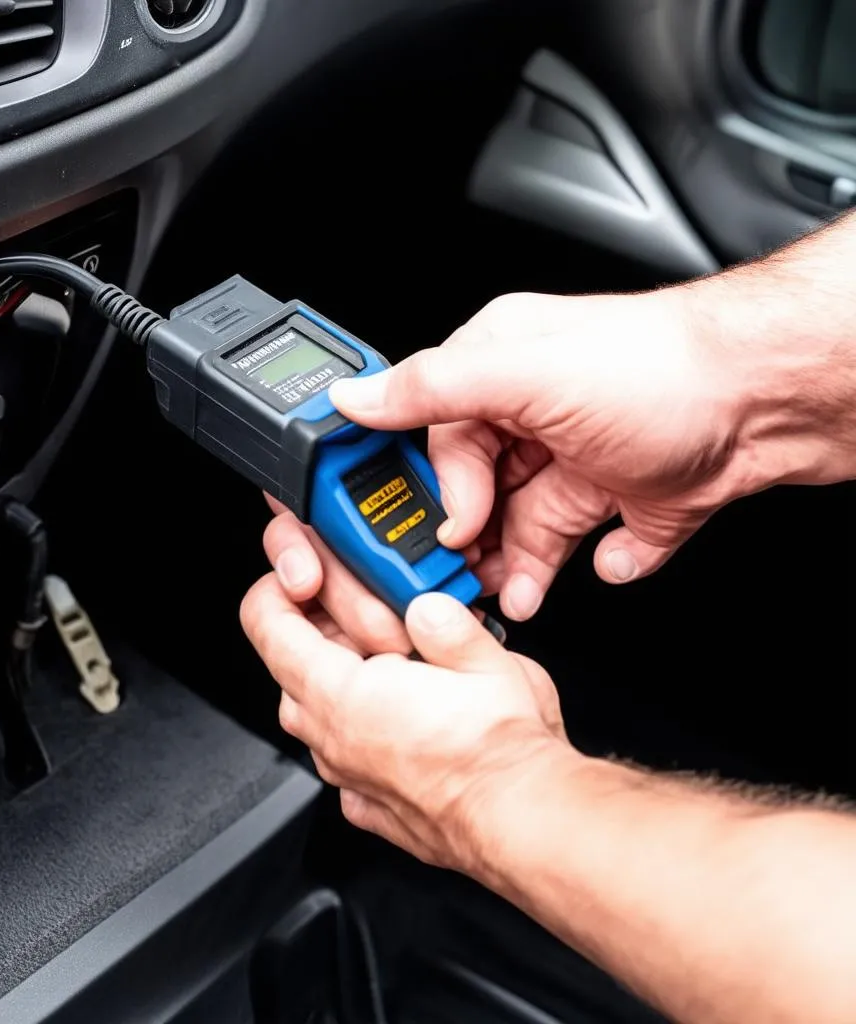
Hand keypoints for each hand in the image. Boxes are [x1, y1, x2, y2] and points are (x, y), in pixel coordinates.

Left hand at [239, 577, 573, 871]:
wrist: (525, 817)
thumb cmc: (499, 746)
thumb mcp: (476, 648)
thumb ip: (440, 619)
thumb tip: (425, 608)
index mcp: (339, 693)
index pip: (267, 627)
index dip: (274, 591)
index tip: (295, 577)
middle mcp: (332, 738)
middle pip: (290, 669)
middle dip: (321, 635)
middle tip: (369, 615)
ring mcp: (349, 776)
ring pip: (318, 714)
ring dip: (344, 683)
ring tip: (397, 665)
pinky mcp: (372, 806)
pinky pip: (349, 757)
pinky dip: (366, 730)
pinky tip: (406, 718)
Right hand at [328, 289, 749, 620]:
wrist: (777, 397)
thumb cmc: (662, 370)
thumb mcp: (528, 372)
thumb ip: (434, 389)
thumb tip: (353, 397)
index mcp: (501, 370)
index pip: (436, 438)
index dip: (427, 491)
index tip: (426, 535)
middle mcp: (541, 412)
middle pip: (480, 491)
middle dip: (473, 542)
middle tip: (464, 580)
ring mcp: (589, 456)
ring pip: (533, 525)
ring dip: (523, 565)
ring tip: (514, 598)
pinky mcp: (638, 497)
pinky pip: (605, 543)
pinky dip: (601, 564)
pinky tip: (603, 567)